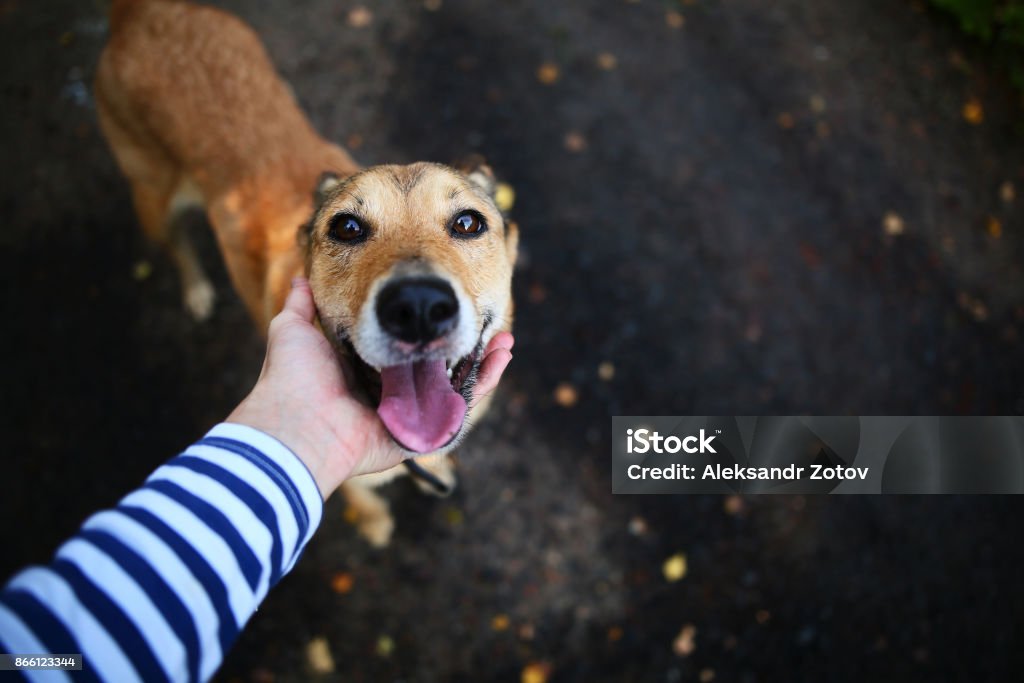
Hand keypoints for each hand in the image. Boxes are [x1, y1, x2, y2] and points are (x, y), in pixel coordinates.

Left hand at [228, 277, 513, 498]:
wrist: (298, 423)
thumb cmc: (293, 378)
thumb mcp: (293, 329)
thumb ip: (301, 305)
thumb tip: (300, 279)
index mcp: (363, 369)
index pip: (405, 346)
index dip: (428, 328)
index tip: (447, 301)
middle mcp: (389, 393)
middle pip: (437, 367)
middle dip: (463, 344)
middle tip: (482, 318)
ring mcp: (408, 414)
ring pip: (455, 386)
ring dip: (483, 362)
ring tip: (503, 337)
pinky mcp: (420, 433)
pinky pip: (459, 410)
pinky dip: (482, 384)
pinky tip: (499, 358)